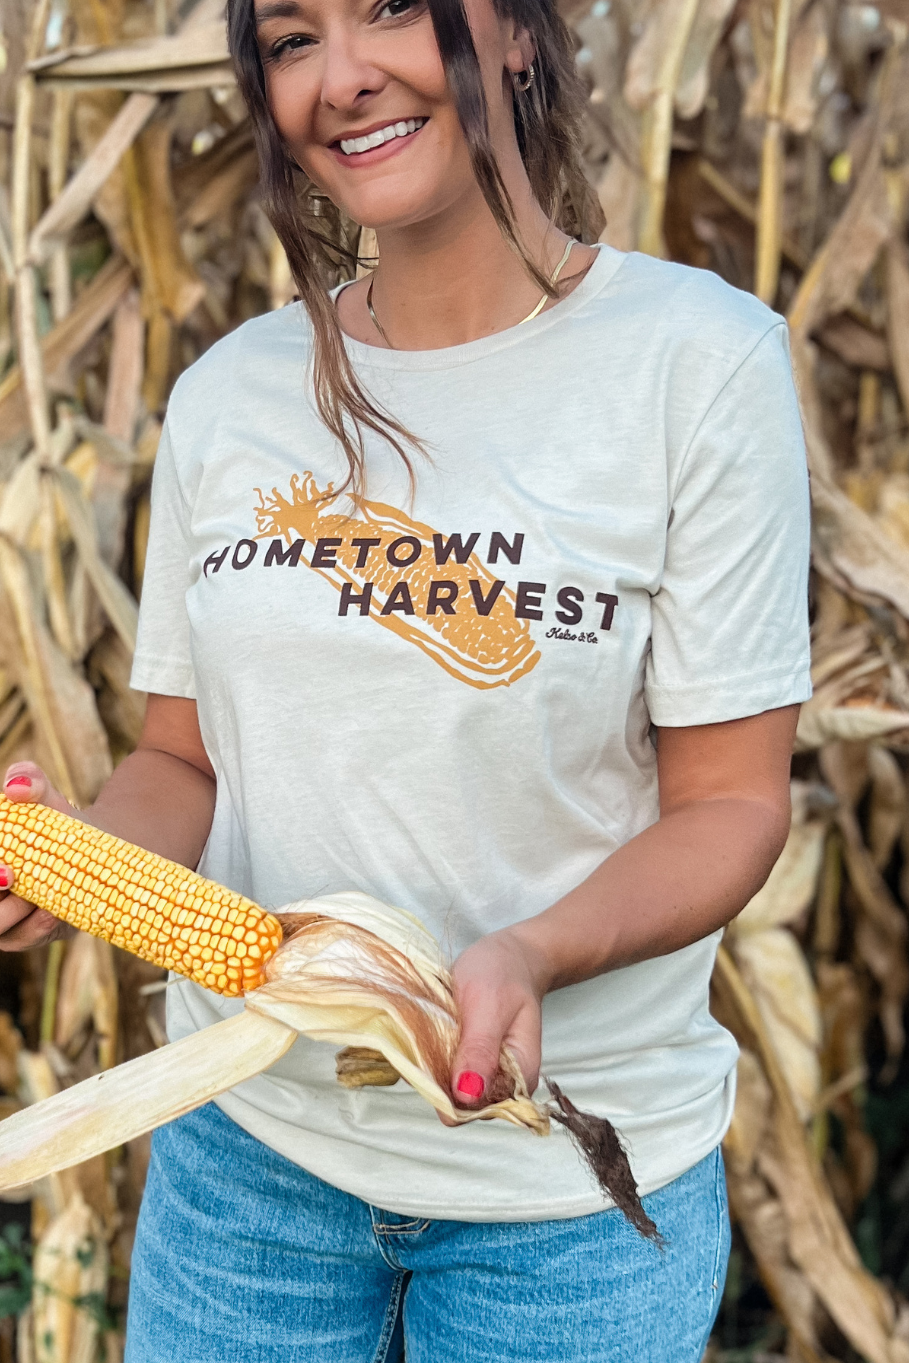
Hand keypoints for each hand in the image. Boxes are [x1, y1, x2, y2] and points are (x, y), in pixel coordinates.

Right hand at [0, 762, 78, 950]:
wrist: (99, 849)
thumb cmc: (57, 819)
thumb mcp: (45, 794)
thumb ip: (29, 779)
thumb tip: (16, 787)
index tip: (4, 867)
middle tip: (13, 874)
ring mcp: (1, 918)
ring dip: (15, 910)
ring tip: (41, 892)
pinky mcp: (26, 935)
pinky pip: (22, 938)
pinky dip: (37, 925)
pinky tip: (53, 910)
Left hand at [447, 926, 552, 1110]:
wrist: (509, 956)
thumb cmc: (504, 974)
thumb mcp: (489, 1006)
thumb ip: (479, 1051)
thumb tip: (466, 1096)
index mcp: (519, 1078)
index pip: (474, 1109)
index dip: (446, 1089)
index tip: (434, 1051)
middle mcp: (502, 1085)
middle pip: (457, 1102)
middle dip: (437, 1073)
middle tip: (437, 1030)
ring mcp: (483, 1076)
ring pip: (444, 1087)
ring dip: (431, 1062)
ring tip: (436, 1025)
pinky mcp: (467, 1064)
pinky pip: (441, 1070)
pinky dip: (431, 1053)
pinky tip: (434, 1029)